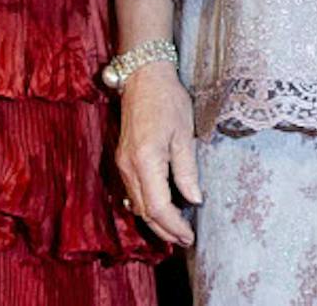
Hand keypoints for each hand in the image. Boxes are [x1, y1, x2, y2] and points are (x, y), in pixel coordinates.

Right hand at [115, 62, 199, 245]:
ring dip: (155, 221)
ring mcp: (122, 164)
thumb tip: (194, 200)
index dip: (173, 226)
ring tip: (177, 229)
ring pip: (136, 204)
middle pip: (143, 211)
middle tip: (185, 239)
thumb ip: (187, 170)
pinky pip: (132, 192)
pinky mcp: (122, 160)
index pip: (157, 207)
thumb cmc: (168, 100)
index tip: (189, 236)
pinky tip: (161, 209)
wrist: (143, 77)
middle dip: (165, 230)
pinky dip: (147, 206)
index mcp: (145, 160)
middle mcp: (128, 167)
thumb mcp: (185, 134)